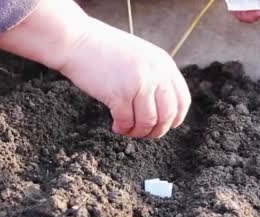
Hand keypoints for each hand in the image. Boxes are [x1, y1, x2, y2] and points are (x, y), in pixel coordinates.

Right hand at [0, 0, 189, 138]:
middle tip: (143, 132)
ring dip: (137, 132)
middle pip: (167, 116)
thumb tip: (163, 109)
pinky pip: (127, 122)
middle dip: (156, 130)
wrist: (77, 40)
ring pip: (147, 122)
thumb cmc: (104, 50)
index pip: (182, 101)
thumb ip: (155, 76)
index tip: (164, 126)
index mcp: (164, 64)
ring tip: (126, 129)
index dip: (175, 119)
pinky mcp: (120, 94)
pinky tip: (115, 125)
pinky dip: (122, 128)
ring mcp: (139, 84)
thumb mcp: (141, 57)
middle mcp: (156, 74)